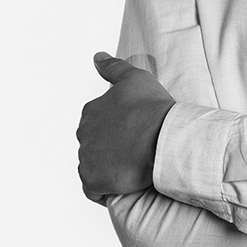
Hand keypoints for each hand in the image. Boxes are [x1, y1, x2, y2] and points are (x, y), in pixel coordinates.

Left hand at [77, 53, 175, 203]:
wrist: (163, 139)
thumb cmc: (153, 108)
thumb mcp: (135, 78)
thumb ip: (113, 67)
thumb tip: (96, 57)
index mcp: (91, 111)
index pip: (97, 121)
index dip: (116, 126)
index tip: (134, 129)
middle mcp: (83, 134)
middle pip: (93, 143)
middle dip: (109, 146)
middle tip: (135, 148)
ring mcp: (86, 158)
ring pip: (93, 165)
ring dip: (108, 166)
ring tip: (132, 166)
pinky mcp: (92, 180)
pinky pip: (94, 189)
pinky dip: (105, 187)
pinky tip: (123, 182)